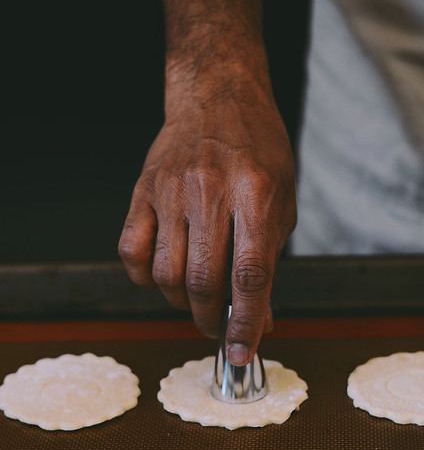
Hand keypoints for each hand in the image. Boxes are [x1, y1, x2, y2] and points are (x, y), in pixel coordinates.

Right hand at [119, 77, 295, 364]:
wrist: (218, 95)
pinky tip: (162, 275)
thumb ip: (269, 263)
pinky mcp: (142, 190)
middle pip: (202, 281)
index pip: (250, 275)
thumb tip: (259, 322)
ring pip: (166, 274)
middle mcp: (211, 191)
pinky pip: (131, 251)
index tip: (240, 353)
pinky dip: (145, 278)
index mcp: (257, 194)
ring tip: (194, 298)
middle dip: (210, 320)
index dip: (246, 323)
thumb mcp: (281, 202)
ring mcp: (170, 190)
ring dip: (180, 303)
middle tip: (217, 326)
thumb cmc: (257, 151)